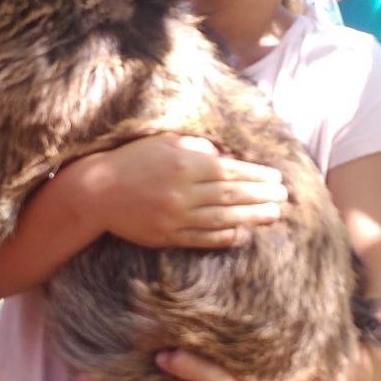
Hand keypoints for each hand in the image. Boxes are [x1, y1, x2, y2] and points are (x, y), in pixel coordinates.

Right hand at [94, 133, 286, 248]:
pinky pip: (201, 238)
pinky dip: (224, 238)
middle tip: (284, 197)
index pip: (230, 171)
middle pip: (231, 195)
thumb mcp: (163, 142)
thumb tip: (223, 156)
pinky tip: (243, 235)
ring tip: (274, 215)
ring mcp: (175, 217)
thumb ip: (195, 147)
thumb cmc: (131, 160)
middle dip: (261, 196)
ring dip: (251, 217)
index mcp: (184, 164)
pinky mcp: (166, 236)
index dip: (256, 175)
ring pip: (222, 219)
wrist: (96, 192)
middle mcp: (183, 192)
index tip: (276, 177)